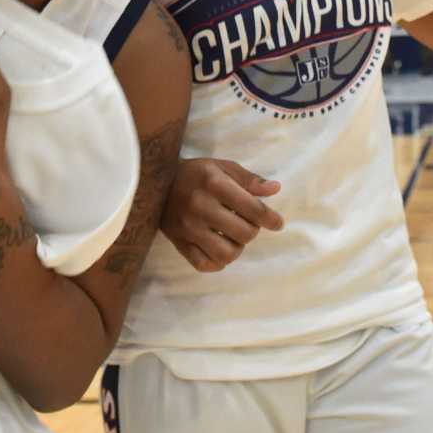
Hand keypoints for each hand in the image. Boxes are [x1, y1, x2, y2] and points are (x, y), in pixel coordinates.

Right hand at [160, 158, 283, 272]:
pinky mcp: (178, 242)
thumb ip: (249, 180)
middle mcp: (200, 205)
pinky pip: (204, 265)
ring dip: (236, 248)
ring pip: (227, 254)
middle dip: (252, 230)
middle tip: (246, 222)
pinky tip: (218, 247)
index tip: (277, 223)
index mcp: (214, 183)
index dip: (271, 219)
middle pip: (244, 234)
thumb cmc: (195, 174)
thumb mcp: (222, 167)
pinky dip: (217, 262)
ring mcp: (188, 227)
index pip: (254, 209)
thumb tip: (275, 189)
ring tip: (232, 235)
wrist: (155, 181)